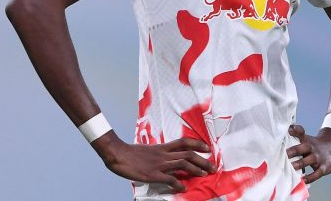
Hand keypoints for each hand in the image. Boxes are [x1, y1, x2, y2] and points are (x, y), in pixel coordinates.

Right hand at [92, 133, 216, 192]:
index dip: (198, 143)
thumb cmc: (130, 153)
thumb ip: (159, 154)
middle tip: (212, 167)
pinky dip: (178, 184)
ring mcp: (159, 164)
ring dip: (196, 169)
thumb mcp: (148, 150)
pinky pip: (169, 179)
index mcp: (162, 147)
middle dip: (203, 160)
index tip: (208, 148)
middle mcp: (163, 154)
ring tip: (204, 175)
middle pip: (188, 153)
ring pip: (183, 163)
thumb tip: (167, 158)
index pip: (184, 142)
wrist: (117, 153)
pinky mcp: (152, 174)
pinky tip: (183, 189)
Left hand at [286, 124, 330, 183]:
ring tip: (292, 167)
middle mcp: (312, 148)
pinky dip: (310, 177)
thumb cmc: (313, 146)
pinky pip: (317, 173)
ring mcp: (318, 157)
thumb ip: (294, 137)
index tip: (289, 130)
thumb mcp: (305, 139)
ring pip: (310, 160)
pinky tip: (303, 180)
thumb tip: (285, 131)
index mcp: (306, 140)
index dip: (295, 130)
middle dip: (295, 150)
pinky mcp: (324, 167)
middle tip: (285, 154)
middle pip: (304, 147)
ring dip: (300, 164)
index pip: (301, 132)